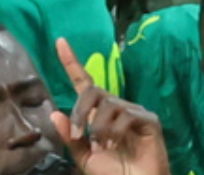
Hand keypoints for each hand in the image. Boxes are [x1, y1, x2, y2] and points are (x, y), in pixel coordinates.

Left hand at [51, 38, 168, 174]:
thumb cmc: (112, 174)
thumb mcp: (85, 156)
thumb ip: (71, 137)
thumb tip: (54, 112)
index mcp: (98, 113)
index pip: (85, 83)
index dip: (72, 62)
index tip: (60, 41)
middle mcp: (116, 108)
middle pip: (92, 91)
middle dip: (79, 111)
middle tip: (76, 134)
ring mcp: (133, 112)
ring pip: (107, 104)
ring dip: (97, 128)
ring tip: (101, 148)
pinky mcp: (148, 120)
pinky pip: (126, 115)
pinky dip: (114, 132)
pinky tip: (114, 146)